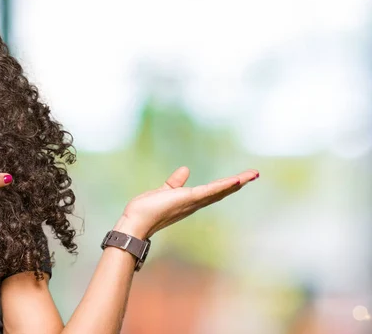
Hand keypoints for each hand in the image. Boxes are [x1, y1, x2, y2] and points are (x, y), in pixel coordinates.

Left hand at [113, 167, 258, 238]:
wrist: (136, 222)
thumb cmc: (146, 210)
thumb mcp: (164, 190)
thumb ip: (175, 182)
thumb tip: (186, 169)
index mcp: (190, 200)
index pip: (212, 191)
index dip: (227, 184)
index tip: (241, 177)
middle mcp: (195, 203)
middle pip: (221, 191)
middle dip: (238, 183)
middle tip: (254, 174)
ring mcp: (193, 202)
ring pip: (219, 191)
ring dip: (236, 182)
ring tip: (252, 174)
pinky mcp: (189, 199)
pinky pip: (210, 191)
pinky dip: (223, 186)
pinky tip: (236, 180)